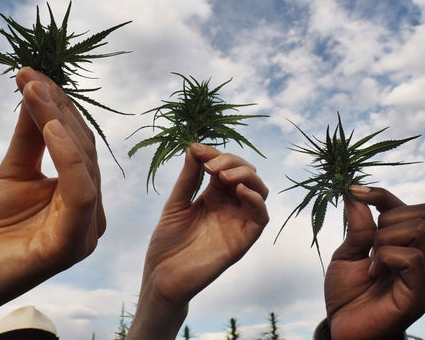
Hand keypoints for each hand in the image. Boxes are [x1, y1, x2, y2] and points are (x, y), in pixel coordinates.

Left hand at [0, 67, 103, 338]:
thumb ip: (30, 137)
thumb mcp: (12, 172)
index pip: (79, 144)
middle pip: (84, 151)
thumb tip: (37, 89)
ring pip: (84, 167)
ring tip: (36, 92)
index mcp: (81, 196)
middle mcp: (90, 211)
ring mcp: (84, 229)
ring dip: (60, 125)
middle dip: (58, 110)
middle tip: (31, 78)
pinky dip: (68, 159)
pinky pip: (79, 194)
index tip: (32, 75)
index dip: (59, 108)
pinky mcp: (71, 245)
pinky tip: (51, 128)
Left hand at [127, 143, 268, 339]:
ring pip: (259, 190)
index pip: (226, 167)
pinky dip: (256, 199)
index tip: (197, 150)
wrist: (162, 277)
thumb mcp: (176, 203)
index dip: (215, 155)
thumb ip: (188, 178)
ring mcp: (238, 221)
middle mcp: (230, 206)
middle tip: (210, 166)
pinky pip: (261, 216)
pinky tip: (239, 190)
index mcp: (213, 196)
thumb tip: (194, 147)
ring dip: (246, 176)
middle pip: (246, 174)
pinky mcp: (244, 239)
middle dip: (231, 162)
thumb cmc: (167, 242)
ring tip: (223, 175)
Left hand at [324, 186, 424, 339]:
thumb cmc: (347, 294)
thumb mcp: (347, 254)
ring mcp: (424, 276)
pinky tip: (373, 272)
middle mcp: (421, 258)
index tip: (353, 191)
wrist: (342, 329)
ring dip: (385, 238)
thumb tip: (355, 195)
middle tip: (370, 242)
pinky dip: (386, 257)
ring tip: (371, 261)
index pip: (410, 207)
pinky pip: (413, 258)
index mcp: (405, 245)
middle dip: (389, 216)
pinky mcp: (419, 294)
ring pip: (420, 230)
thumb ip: (357, 227)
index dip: (382, 194)